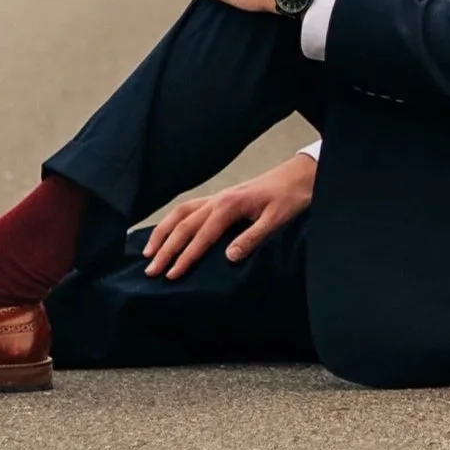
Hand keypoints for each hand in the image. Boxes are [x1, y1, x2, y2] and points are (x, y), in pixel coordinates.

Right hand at [141, 154, 315, 278]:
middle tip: (150, 271)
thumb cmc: (291, 196)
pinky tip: (166, 232)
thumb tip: (228, 257)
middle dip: (165, 249)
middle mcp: (219, 199)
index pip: (201, 236)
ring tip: (148, 253)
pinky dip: (173, 220)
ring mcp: (218, 197)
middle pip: (184, 225)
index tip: (171, 275)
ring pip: (181, 213)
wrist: (301, 174)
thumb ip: (252, 238)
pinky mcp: (221, 198)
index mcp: (230, 205)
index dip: (185, 257)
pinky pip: (189, 208)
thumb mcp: (277, 219)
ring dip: (163, 232)